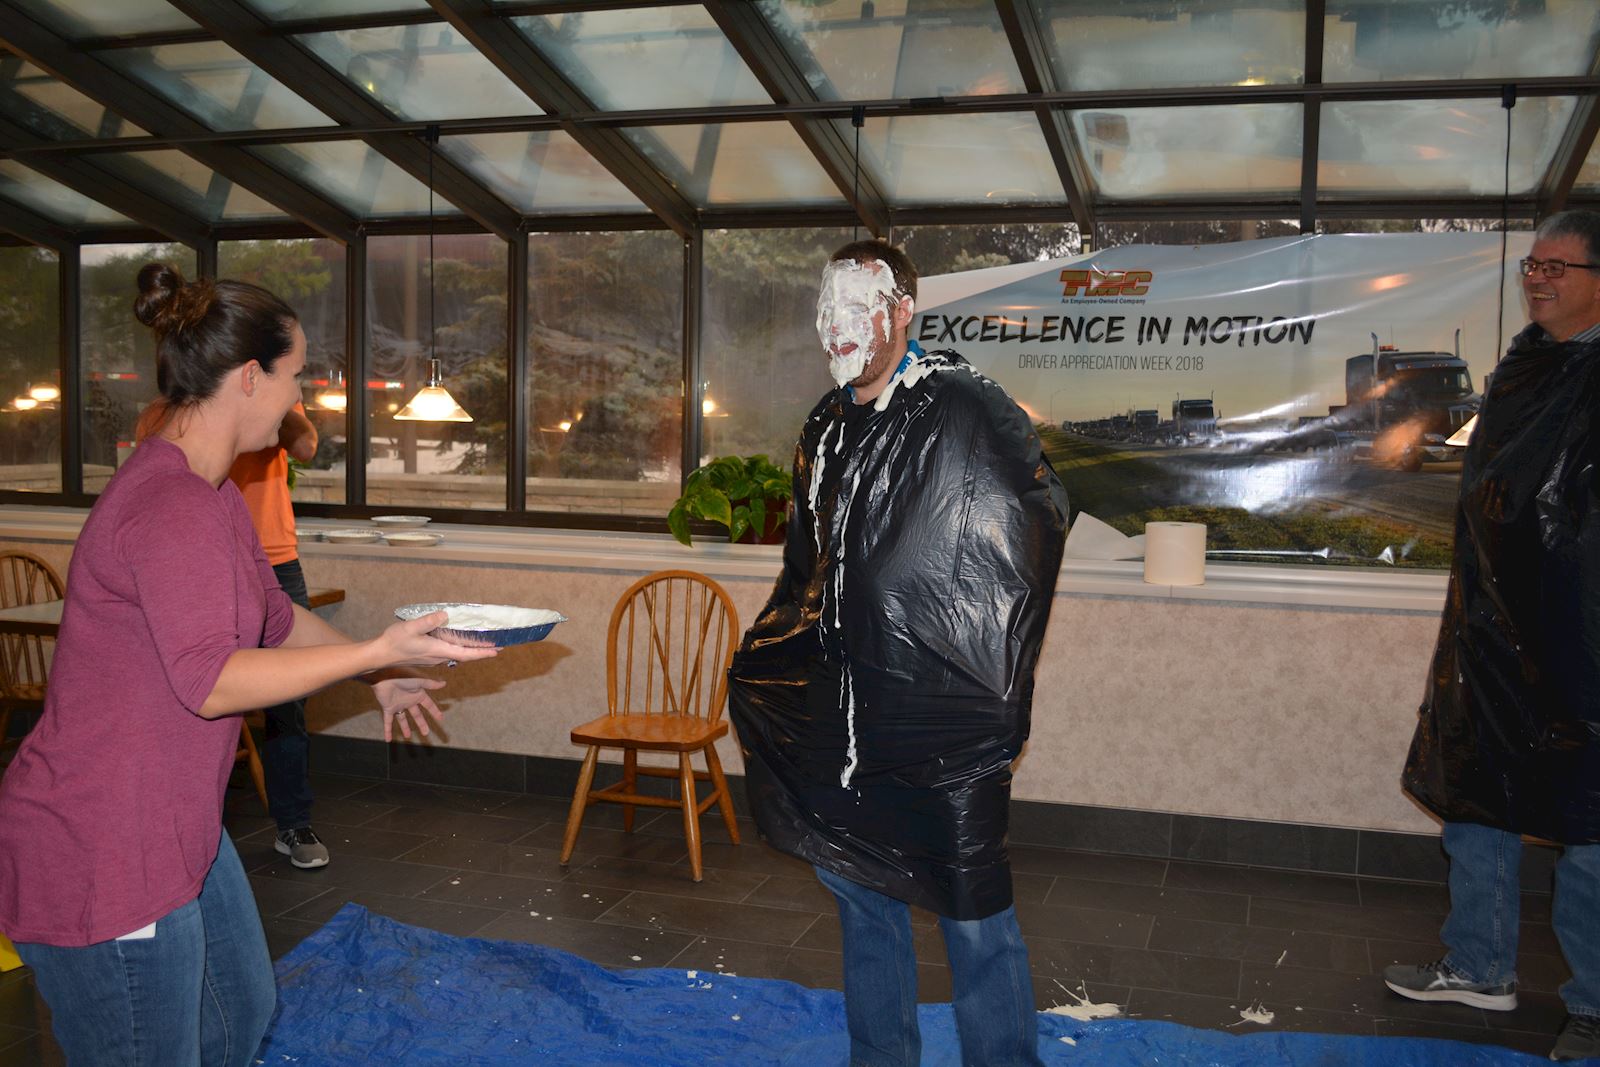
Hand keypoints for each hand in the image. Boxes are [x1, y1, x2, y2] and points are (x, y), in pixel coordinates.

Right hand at [373, 612, 498, 668]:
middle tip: (497, 647)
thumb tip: (444, 615)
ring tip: (483, 644)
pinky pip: (448, 652)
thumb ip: (428, 621)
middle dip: (481, 652)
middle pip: (464, 655)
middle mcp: (438, 657)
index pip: (465, 654)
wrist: (380, 654)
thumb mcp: (411, 628)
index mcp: (438, 650)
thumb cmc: (394, 642)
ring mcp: (433, 658)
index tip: (496, 651)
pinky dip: (459, 648)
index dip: (482, 653)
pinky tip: (459, 641)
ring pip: (456, 654)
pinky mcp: (427, 656)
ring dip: (471, 650)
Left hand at [374, 676, 447, 741]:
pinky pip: (388, 721)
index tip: (441, 719)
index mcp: (417, 694)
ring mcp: (398, 705)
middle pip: (417, 715)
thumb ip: (431, 684)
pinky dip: (387, 730)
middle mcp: (408, 700)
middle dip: (421, 724)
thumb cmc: (402, 675)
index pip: (428, 705)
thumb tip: (444, 683)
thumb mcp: (419, 681)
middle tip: (426, 733)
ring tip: (408, 737)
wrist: (384, 676)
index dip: (435, 712)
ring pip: (403, 719)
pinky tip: (388, 739)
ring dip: (405, 728)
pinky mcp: (388, 708)